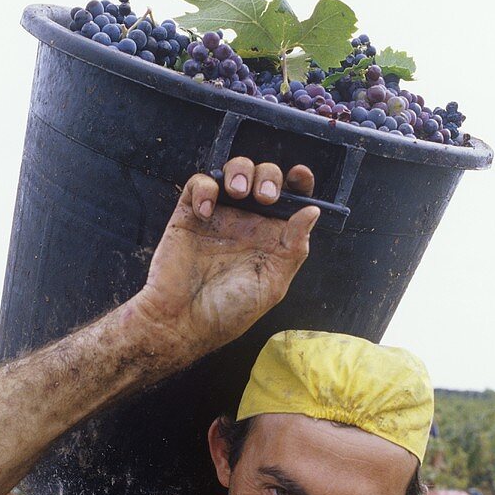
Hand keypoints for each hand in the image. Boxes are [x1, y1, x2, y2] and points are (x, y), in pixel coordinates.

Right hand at [133, 157, 318, 359]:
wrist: (182, 322)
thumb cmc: (229, 312)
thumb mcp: (272, 284)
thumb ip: (294, 247)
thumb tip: (312, 212)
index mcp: (271, 238)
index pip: (291, 200)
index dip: (298, 183)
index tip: (300, 175)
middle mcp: (247, 223)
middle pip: (264, 178)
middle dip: (269, 176)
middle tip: (266, 197)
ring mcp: (218, 217)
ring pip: (233, 172)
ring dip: (240, 172)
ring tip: (238, 193)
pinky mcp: (189, 215)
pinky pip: (199, 184)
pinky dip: (205, 188)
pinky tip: (206, 212)